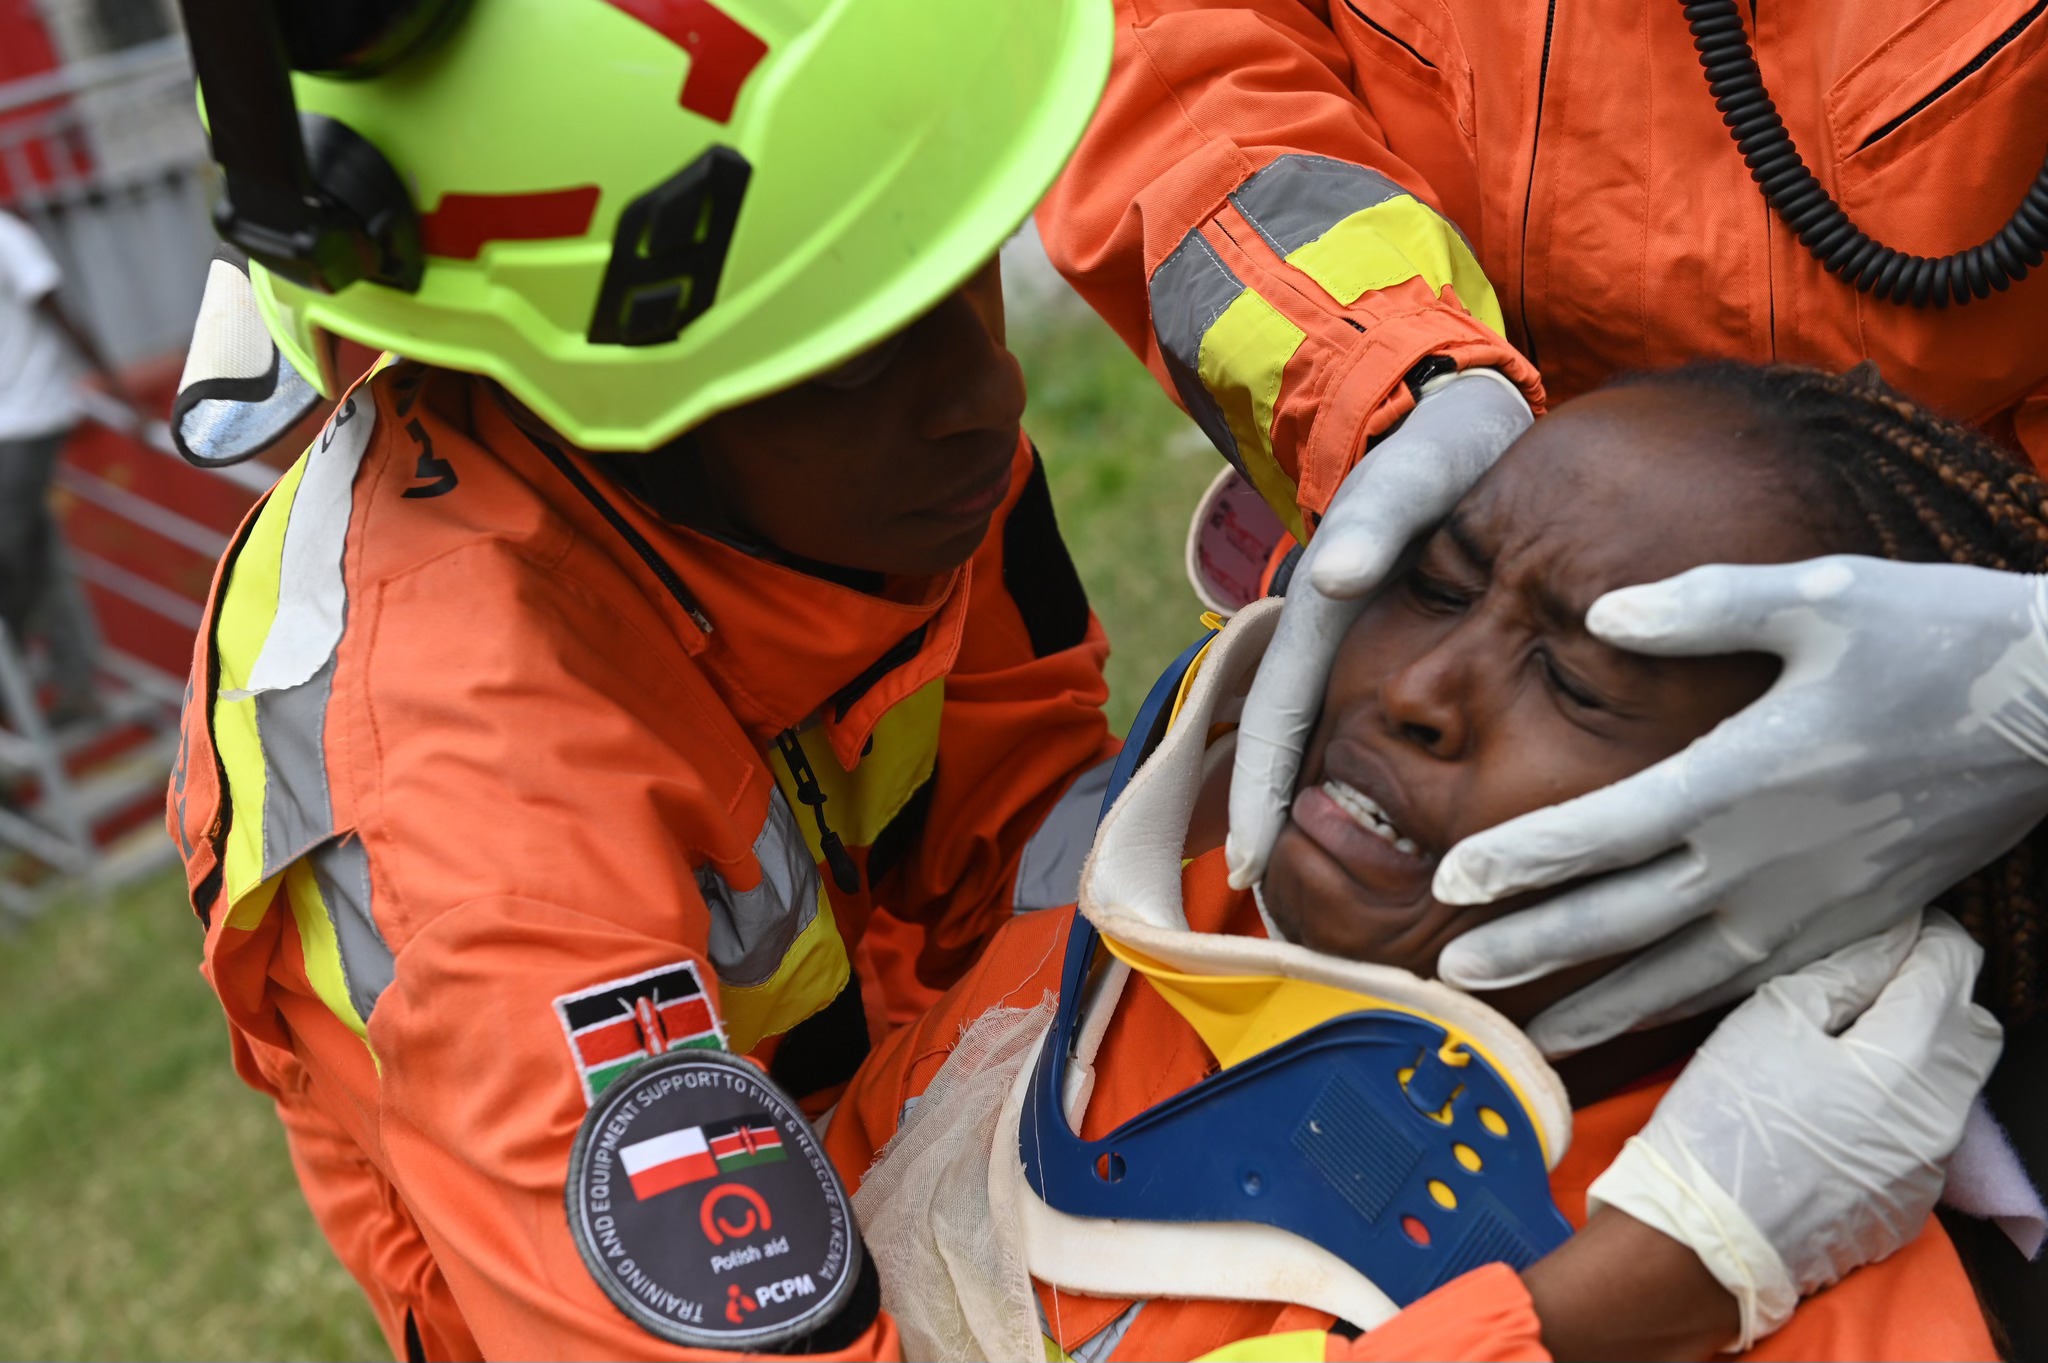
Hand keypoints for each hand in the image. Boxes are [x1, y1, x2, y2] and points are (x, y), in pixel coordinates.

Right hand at [1226, 367, 1530, 888]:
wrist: (1453, 409)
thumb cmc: (1444, 446)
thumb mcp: (1416, 472)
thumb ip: (1377, 523)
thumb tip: (1328, 580)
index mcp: (1321, 607)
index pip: (1279, 719)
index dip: (1261, 796)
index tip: (1248, 867)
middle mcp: (1321, 630)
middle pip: (1278, 742)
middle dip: (1264, 818)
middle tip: (1256, 899)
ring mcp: (1344, 638)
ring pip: (1308, 736)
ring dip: (1294, 805)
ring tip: (1296, 880)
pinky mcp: (1374, 639)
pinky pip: (1342, 720)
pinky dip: (1331, 773)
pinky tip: (1349, 817)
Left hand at [1435, 556, 2047, 1052]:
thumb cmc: (1938, 639)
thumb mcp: (1821, 598)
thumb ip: (1703, 608)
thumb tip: (1600, 616)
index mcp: (1743, 777)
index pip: (1604, 830)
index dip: (1523, 861)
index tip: (1450, 884)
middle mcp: (1765, 858)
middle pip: (1623, 918)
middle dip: (1532, 947)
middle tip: (1450, 975)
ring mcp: (1808, 905)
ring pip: (1680, 974)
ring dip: (1598, 1004)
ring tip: (1530, 1035)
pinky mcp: (1847, 924)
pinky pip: (1742, 982)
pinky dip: (1682, 1008)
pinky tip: (1641, 1021)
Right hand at [1587, 912, 2000, 1349]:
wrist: (1701, 1241)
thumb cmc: (1727, 1122)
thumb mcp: (1771, 1020)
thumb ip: (1842, 972)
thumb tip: (1887, 942)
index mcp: (1912, 1063)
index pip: (1953, 969)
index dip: (1921, 935)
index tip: (1885, 928)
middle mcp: (1942, 1120)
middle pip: (1974, 1027)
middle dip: (1935, 993)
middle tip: (1870, 981)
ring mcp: (1929, 1170)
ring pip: (1951, 1086)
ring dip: (1916, 1053)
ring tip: (1844, 1046)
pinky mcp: (1905, 1205)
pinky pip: (1923, 1137)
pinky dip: (1895, 1108)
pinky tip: (1833, 1110)